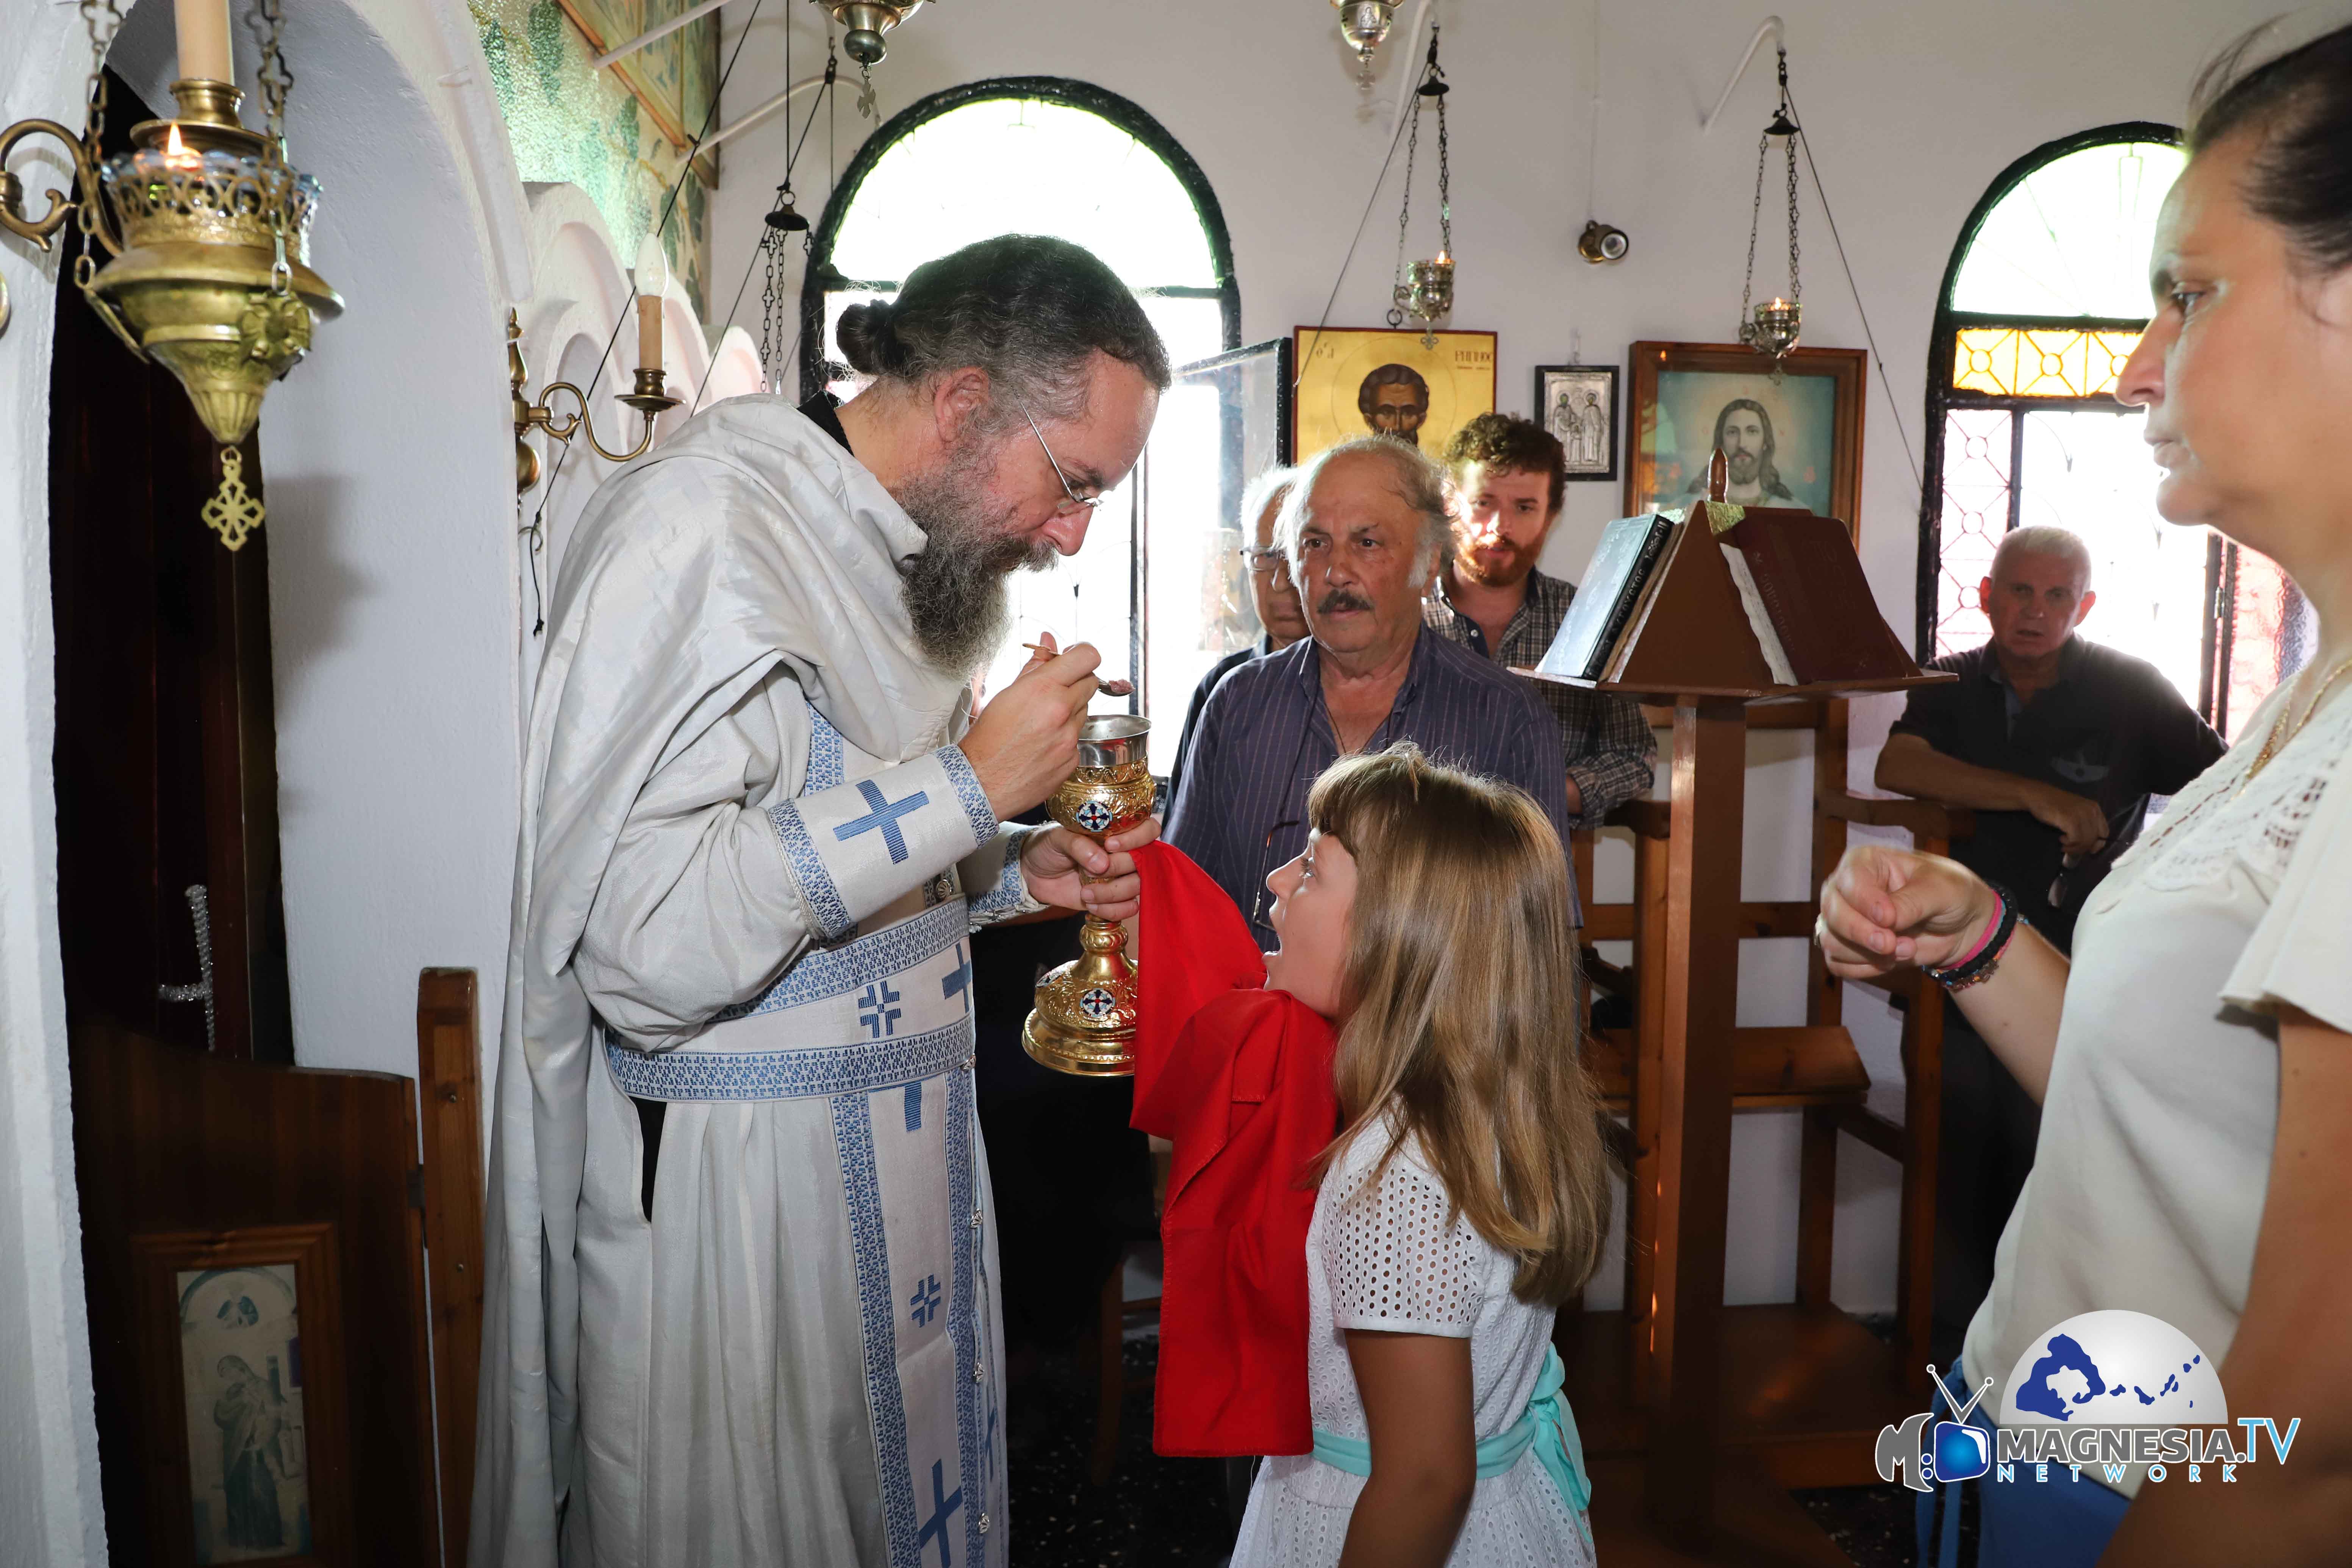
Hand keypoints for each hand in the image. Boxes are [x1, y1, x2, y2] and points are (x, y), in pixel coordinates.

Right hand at [960, 634, 1103, 818]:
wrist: (980, 783)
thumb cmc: (987, 739)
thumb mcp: (1007, 693)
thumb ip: (1035, 665)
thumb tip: (1048, 643)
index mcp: (1044, 689)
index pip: (1087, 657)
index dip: (1082, 654)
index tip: (1075, 658)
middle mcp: (1062, 712)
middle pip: (1091, 682)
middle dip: (1076, 681)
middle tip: (1055, 689)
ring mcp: (1069, 739)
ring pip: (1084, 712)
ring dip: (1069, 711)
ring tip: (1041, 722)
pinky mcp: (1072, 760)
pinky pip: (1077, 740)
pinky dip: (1064, 738)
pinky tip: (1042, 744)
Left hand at [1020, 816, 1161, 920]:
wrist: (1033, 873)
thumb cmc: (1048, 846)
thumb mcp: (1058, 837)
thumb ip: (1079, 845)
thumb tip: (1102, 864)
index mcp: (1118, 830)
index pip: (1148, 830)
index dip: (1137, 838)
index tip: (1110, 845)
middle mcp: (1125, 853)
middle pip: (1145, 862)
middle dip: (1118, 868)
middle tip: (1090, 871)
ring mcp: (1121, 877)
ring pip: (1137, 887)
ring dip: (1112, 892)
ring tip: (1085, 892)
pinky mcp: (1114, 899)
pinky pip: (1128, 908)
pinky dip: (1111, 909)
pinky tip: (1091, 905)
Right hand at [1816, 843, 1999, 978]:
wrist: (1961, 925)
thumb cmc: (1950, 894)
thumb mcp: (1940, 890)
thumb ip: (1911, 902)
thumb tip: (1884, 920)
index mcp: (1865, 862)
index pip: (1848, 881)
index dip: (1866, 904)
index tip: (1890, 919)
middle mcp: (1847, 888)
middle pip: (1832, 914)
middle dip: (1864, 935)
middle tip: (1894, 944)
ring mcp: (1844, 918)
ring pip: (1831, 941)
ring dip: (1868, 954)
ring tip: (1904, 949)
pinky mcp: (1849, 946)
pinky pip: (1838, 964)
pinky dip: (1864, 968)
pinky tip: (1890, 961)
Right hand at [2025, 783, 2108, 857]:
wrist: (2037, 796)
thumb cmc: (2053, 805)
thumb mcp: (2075, 812)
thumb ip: (2085, 823)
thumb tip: (2090, 845)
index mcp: (2095, 808)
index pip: (2104, 832)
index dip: (2098, 844)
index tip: (2088, 850)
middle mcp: (2091, 811)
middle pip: (2094, 838)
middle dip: (2083, 848)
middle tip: (2071, 849)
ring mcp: (2082, 815)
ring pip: (2085, 841)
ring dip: (2074, 847)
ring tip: (2064, 844)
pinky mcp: (2072, 821)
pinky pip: (2076, 840)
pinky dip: (2068, 844)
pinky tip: (2060, 839)